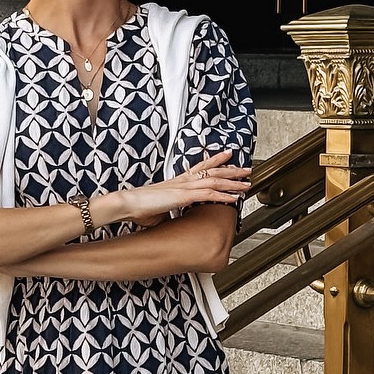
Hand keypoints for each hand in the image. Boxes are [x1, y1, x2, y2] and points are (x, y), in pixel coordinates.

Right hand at [113, 151, 251, 226]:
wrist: (127, 204)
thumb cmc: (138, 208)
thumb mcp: (158, 209)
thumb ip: (169, 210)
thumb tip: (170, 218)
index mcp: (177, 181)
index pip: (200, 166)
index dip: (215, 160)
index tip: (227, 156)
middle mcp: (183, 180)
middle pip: (212, 170)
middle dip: (231, 169)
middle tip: (246, 169)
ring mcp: (184, 187)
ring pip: (215, 180)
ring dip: (232, 182)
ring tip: (246, 183)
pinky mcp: (183, 196)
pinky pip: (208, 194)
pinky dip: (223, 195)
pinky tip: (234, 198)